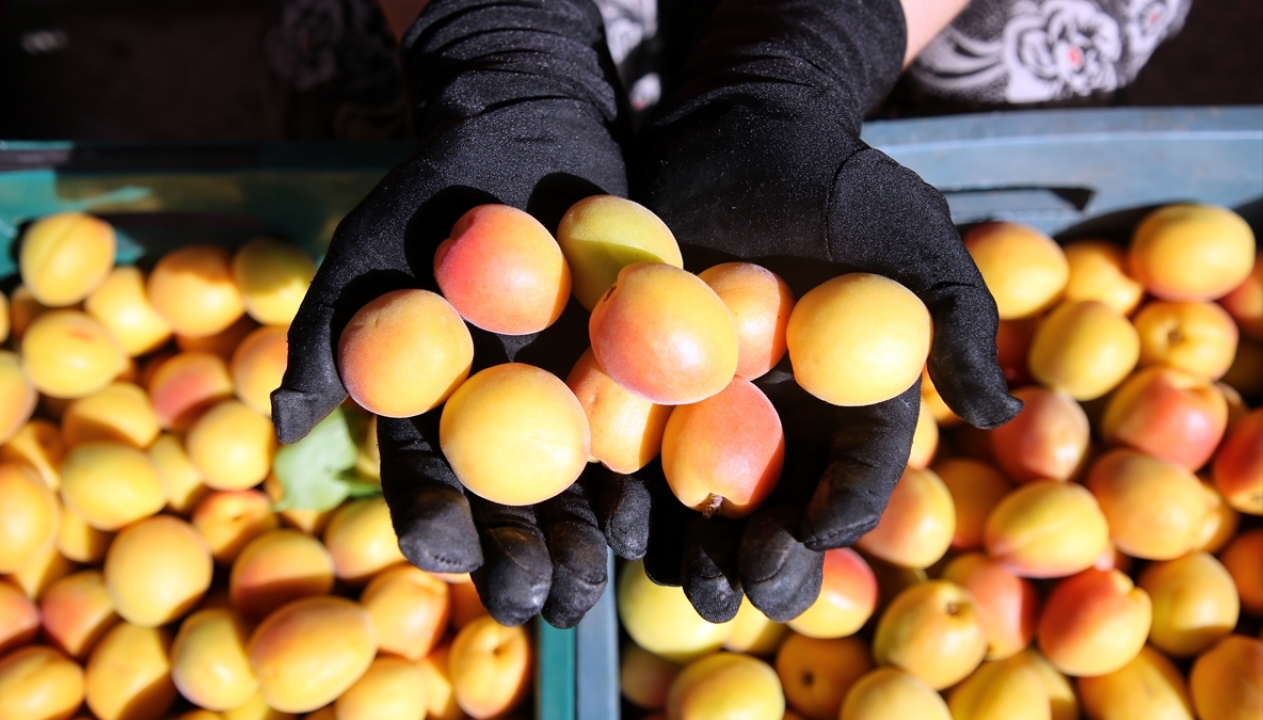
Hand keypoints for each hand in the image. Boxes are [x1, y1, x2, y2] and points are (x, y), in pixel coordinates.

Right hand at [270, 0, 633, 627]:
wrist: (531, 128)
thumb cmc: (436, 188)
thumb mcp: (371, 247)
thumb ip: (330, 331)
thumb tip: (285, 423)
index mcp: (433, 411)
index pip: (425, 482)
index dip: (435, 524)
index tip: (452, 554)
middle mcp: (499, 422)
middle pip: (507, 507)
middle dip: (519, 559)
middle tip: (537, 600)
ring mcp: (565, 404)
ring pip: (574, 492)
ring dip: (585, 544)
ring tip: (597, 586)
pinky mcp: (628, 376)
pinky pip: (638, 439)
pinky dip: (645, 483)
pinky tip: (656, 519)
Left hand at [628, 0, 1022, 621]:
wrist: (740, 127)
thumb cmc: (837, 179)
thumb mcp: (911, 237)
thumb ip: (953, 320)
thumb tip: (999, 413)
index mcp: (851, 406)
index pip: (856, 478)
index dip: (841, 514)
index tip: (811, 534)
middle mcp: (782, 422)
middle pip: (778, 513)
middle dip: (765, 563)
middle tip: (743, 583)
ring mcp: (708, 410)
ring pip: (702, 505)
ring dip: (691, 551)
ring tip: (679, 577)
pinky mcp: (643, 385)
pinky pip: (634, 453)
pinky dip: (625, 492)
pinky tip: (615, 517)